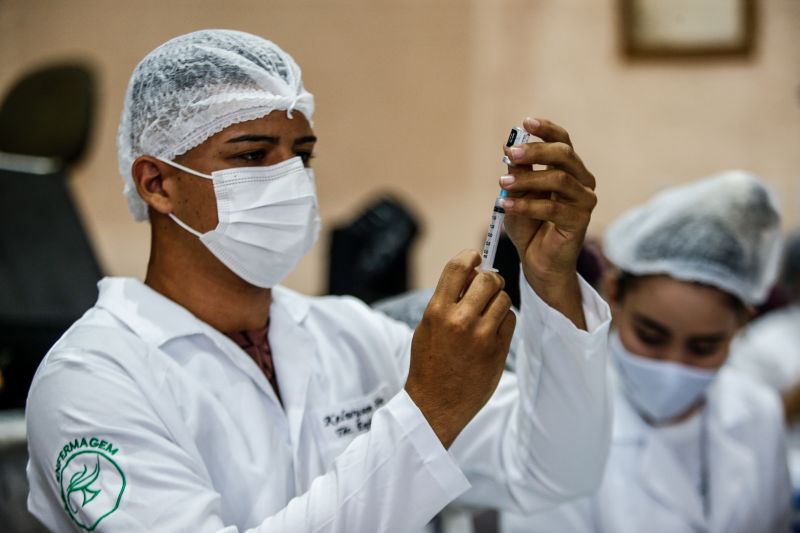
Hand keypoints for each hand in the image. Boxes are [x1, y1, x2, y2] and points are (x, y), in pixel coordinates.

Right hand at [405, 250, 515, 447]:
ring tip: (487, 314)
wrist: (434, 405)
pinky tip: (493, 331)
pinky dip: (504, 321)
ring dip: (498, 301)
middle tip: (487, 289)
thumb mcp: (427, 326)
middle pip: (489, 279)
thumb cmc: (430, 362)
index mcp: (437, 311)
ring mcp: (481, 336)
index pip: (459, 266)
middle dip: (490, 280)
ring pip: (503, 298)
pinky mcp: (497, 351)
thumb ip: (447, 299)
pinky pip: (510, 320)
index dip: (471, 256)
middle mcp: (460, 320)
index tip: (476, 258)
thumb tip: (471, 273)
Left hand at [500, 117, 596, 327]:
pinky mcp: (579, 222)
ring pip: (559, 179)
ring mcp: (584, 202)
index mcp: (569, 170)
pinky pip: (552, 209)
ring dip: (528, 178)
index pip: (563, 142)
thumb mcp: (518, 194)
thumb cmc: (529, 226)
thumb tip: (510, 151)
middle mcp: (582, 182)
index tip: (525, 122)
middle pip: (564, 155)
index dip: (546, 130)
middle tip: (510, 153)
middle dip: (536, 151)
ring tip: (503, 182)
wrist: (537, 261)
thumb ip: (517, 174)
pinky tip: (506, 204)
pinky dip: (526, 204)